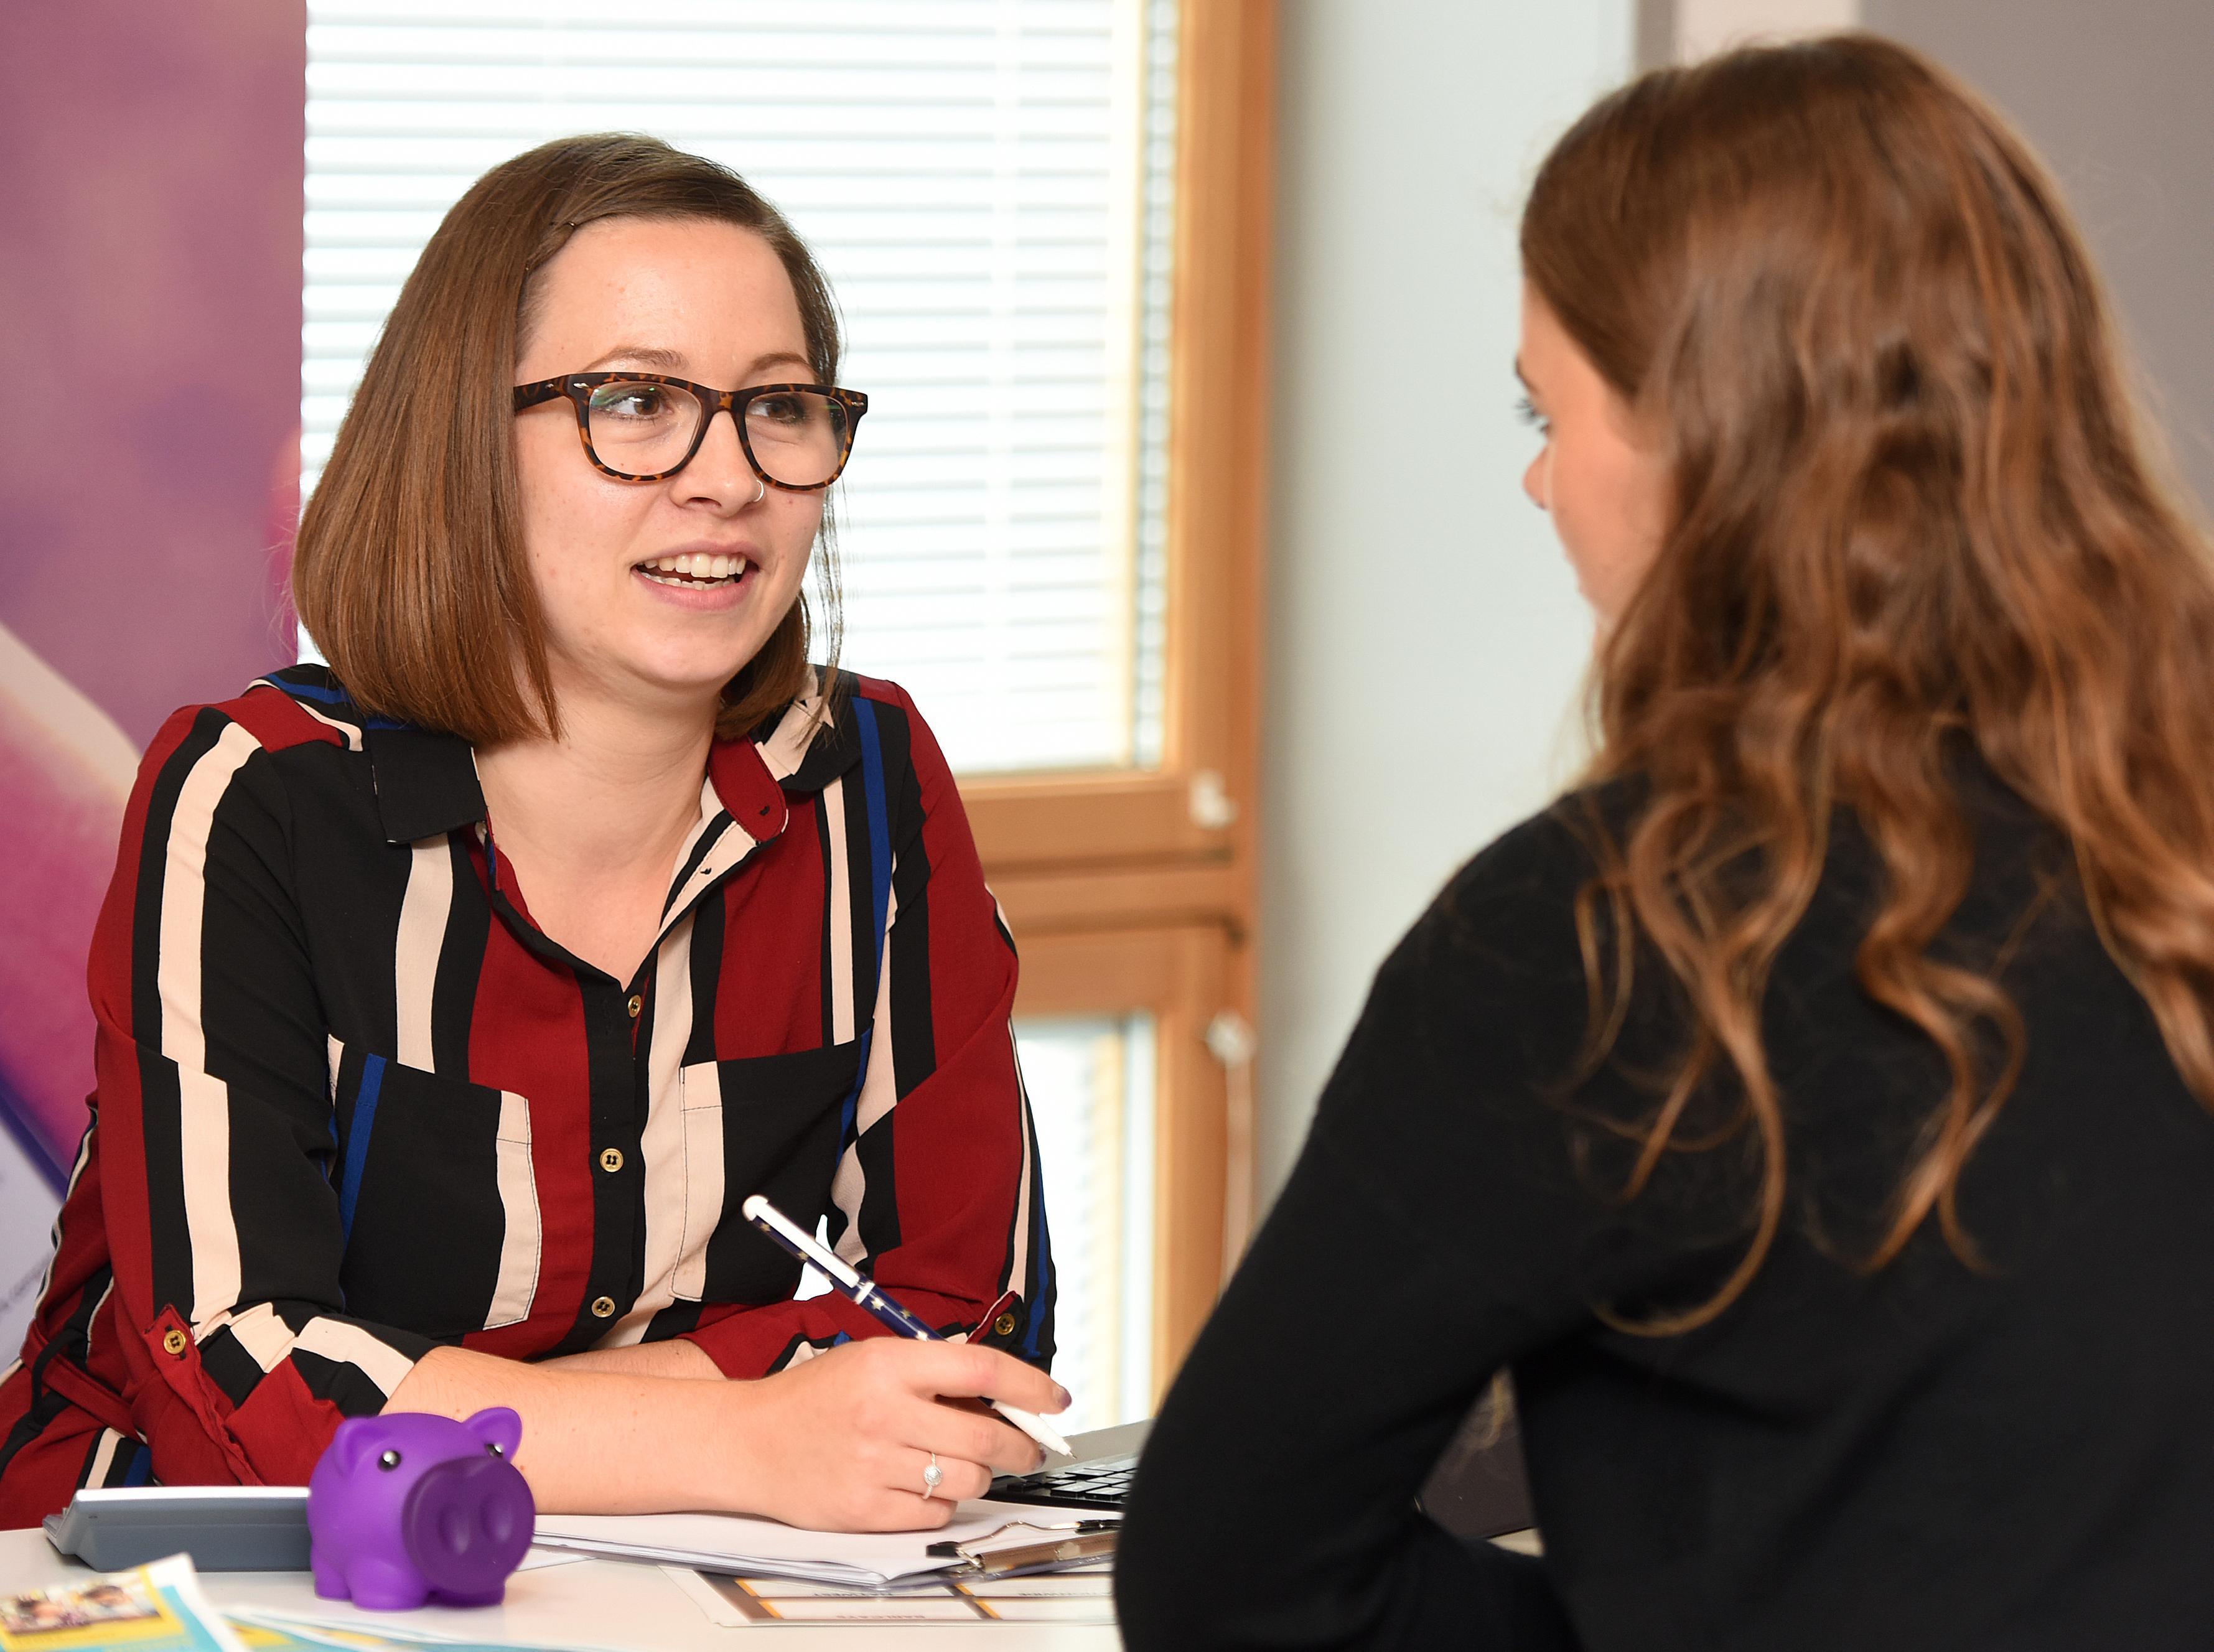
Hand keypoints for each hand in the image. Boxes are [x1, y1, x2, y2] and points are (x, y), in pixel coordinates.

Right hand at [723, 1337, 1070, 1530]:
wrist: (749, 1441)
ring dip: (980, 1476)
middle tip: (1031, 1448)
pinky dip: (941, 1503)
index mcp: (889, 1364)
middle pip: (986, 1439)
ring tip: (964, 1464)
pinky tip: (923, 1486)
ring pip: (967, 1481)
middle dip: (1023, 1446)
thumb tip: (1005, 1397)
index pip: (982, 1370)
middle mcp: (884, 1413)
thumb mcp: (873, 1361)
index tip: (1056, 1400)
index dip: (1030, 1387)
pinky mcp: (864, 1510)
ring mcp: (873, 1465)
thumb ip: (935, 1373)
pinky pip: (935, 1514)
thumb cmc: (817, 1397)